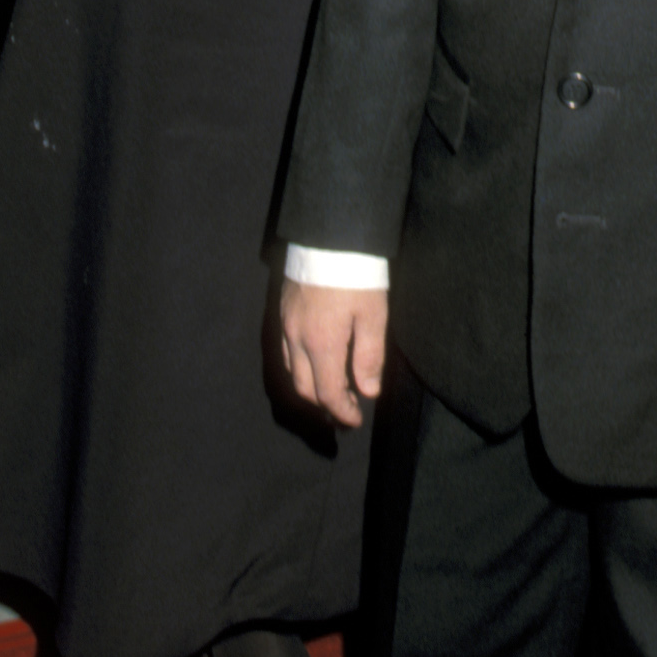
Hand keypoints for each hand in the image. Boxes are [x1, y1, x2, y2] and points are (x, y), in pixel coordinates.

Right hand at [278, 277, 385, 427]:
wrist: (330, 235)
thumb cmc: (357, 274)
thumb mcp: (373, 315)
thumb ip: (369, 356)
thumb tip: (368, 391)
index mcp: (322, 344)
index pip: (328, 393)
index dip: (342, 412)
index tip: (354, 421)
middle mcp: (297, 339)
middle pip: (304, 388)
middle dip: (324, 406)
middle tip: (344, 413)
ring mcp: (286, 325)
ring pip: (291, 371)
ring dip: (310, 389)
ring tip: (330, 393)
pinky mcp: (283, 311)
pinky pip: (286, 351)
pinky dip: (299, 368)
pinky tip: (313, 364)